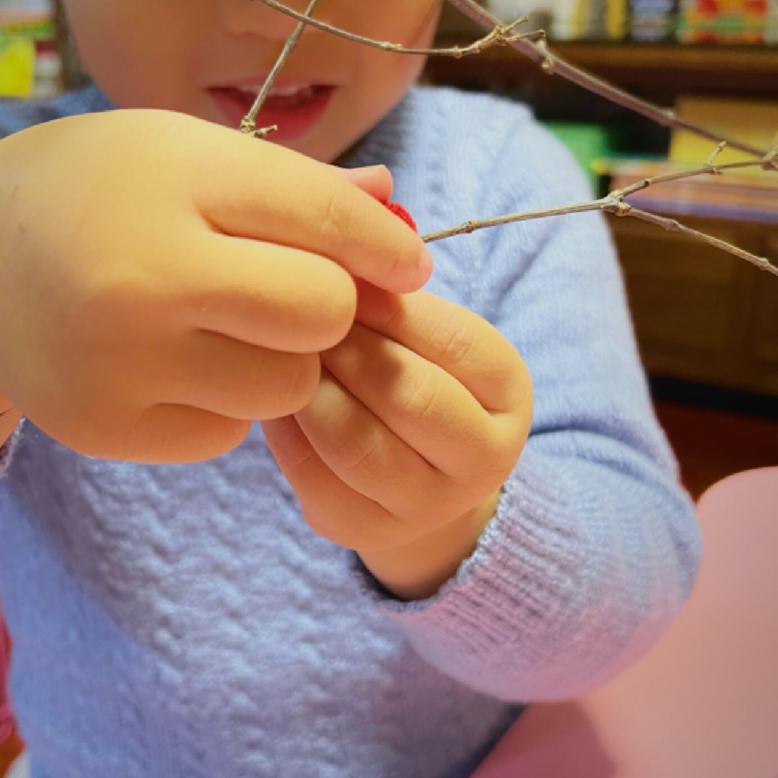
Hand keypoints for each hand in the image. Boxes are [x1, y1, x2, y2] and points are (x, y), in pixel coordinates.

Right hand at [0, 109, 429, 465]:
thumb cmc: (87, 191)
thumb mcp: (178, 151)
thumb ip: (289, 185)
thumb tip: (394, 208)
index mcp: (170, 180)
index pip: (325, 219)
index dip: (383, 246)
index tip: (402, 262)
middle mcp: (144, 275)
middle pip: (321, 313)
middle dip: (328, 305)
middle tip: (293, 292)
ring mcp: (121, 363)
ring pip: (285, 386)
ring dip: (281, 361)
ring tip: (229, 327)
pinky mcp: (109, 428)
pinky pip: (228, 433)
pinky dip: (225, 403)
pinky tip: (179, 364)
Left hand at [261, 275, 532, 559]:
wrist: (416, 481)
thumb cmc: (413, 379)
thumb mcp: (426, 337)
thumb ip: (395, 298)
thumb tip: (338, 247)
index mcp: (509, 395)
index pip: (455, 342)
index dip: (390, 306)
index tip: (337, 274)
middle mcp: (484, 459)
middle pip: (410, 395)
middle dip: (347, 348)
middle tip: (298, 315)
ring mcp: (426, 506)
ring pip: (356, 442)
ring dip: (309, 388)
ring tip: (278, 352)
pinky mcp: (363, 530)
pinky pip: (312, 474)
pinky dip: (283, 428)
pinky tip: (268, 395)